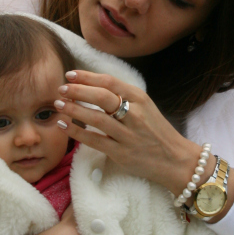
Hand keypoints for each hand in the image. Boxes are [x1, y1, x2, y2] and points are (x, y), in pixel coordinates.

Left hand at [54, 71, 217, 196]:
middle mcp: (135, 114)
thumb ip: (123, 96)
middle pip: (102, 97)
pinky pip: (94, 140)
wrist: (175, 159)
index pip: (109, 82)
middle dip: (78, 91)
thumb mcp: (145, 107)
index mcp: (140, 98)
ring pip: (96, 119)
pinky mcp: (121, 153)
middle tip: (60, 89)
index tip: (70, 75)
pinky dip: (77, 132)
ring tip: (58, 105)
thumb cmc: (156, 132)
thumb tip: (92, 85)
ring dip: (74, 110)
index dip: (87, 77)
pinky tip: (64, 125)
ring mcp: (128, 135)